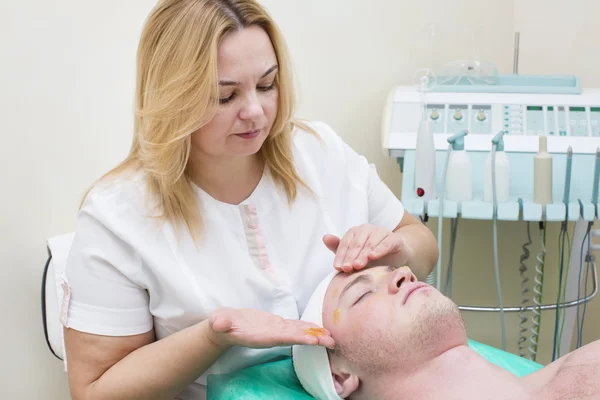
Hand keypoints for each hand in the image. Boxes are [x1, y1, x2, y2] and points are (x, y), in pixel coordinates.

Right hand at [206, 307, 334, 349]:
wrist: (223, 327)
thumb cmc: (221, 324)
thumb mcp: (218, 322)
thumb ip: (220, 323)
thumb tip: (218, 324)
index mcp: (261, 335)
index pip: (283, 337)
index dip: (298, 338)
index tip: (314, 340)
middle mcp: (271, 335)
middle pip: (296, 337)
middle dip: (314, 340)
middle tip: (332, 342)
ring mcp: (275, 330)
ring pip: (298, 332)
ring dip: (314, 334)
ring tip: (331, 337)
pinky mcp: (276, 325)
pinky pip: (294, 327)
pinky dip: (307, 327)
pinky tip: (318, 328)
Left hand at [323, 224, 410, 272]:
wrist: (396, 256)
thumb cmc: (371, 256)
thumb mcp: (353, 255)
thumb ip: (339, 249)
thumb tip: (325, 237)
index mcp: (356, 232)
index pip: (346, 243)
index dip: (341, 255)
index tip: (338, 267)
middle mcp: (367, 229)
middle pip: (357, 243)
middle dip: (351, 256)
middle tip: (347, 268)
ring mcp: (381, 233)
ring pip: (370, 243)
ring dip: (363, 254)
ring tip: (358, 265)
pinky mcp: (394, 239)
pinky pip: (386, 243)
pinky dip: (379, 249)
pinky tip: (373, 256)